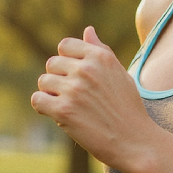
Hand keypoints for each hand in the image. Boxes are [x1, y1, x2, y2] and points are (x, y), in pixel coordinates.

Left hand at [31, 26, 155, 171]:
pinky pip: (37, 100)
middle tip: (76, 97)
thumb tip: (87, 30)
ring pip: (44, 82)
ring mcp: (74, 89)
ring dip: (52, 94)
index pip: (65, 46)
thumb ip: (101, 51)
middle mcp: (87, 69)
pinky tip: (60, 115)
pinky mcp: (64, 110)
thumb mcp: (120, 74)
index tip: (77, 78)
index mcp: (101, 57)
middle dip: (59, 79)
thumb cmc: (128, 109)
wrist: (135, 142)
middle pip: (52, 64)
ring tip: (71, 107)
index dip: (67, 62)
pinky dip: (44, 108)